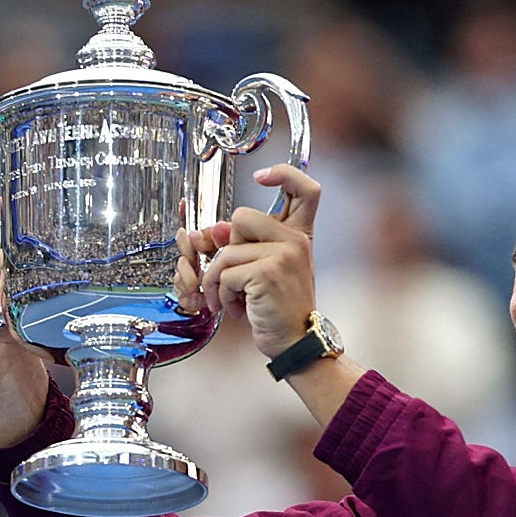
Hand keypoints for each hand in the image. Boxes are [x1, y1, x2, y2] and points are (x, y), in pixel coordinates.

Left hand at [195, 165, 321, 357]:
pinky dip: (222, 295)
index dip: (284, 173)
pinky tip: (237, 309)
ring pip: (226, 252)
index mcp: (300, 235)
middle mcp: (296, 240)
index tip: (261, 175)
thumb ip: (244, 246)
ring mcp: (283, 254)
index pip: (305, 189)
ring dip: (218, 281)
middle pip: (241, 217)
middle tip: (235, 277)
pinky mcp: (266, 273)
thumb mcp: (264, 271)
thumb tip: (210, 232)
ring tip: (231, 300)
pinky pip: (225, 274)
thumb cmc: (279, 309)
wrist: (296, 343)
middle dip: (226, 249)